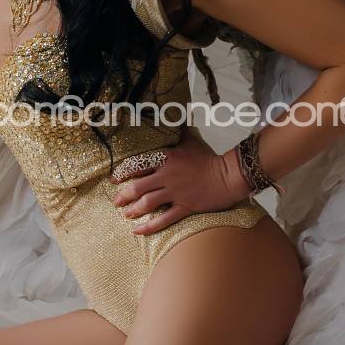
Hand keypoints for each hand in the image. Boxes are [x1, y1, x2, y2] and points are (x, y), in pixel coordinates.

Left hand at [109, 130, 250, 233]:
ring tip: (126, 214)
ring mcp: (176, 192)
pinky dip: (149, 227)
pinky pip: (164, 219)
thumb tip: (177, 113)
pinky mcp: (185, 206)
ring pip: (148, 203)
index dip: (124, 172)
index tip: (115, 179)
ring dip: (134, 210)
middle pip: (138, 187)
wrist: (229, 175)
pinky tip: (137, 231)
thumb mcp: (191, 140)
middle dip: (124, 195)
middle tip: (116, 201)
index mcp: (167, 159)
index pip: (139, 165)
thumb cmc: (209, 158)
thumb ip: (181, 129)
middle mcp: (168, 176)